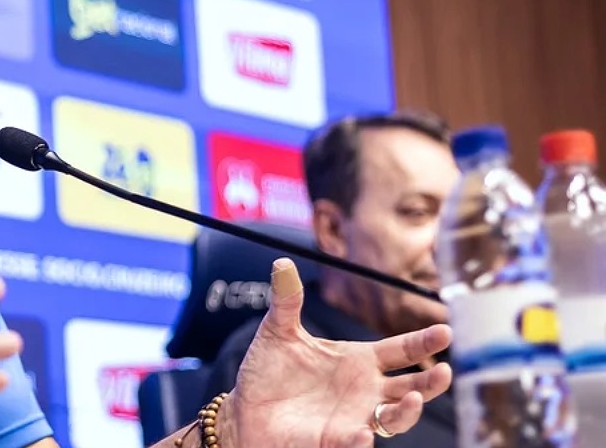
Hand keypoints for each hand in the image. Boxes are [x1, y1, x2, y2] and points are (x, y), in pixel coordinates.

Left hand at [221, 258, 451, 447]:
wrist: (244, 408)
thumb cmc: (268, 371)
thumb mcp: (278, 331)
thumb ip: (287, 299)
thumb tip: (282, 261)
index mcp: (358, 360)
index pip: (401, 350)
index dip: (424, 341)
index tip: (445, 330)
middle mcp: (364, 390)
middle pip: (411, 386)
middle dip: (431, 382)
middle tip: (446, 371)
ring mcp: (353, 416)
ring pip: (394, 419)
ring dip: (407, 411)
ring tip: (412, 398)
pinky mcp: (333, 439)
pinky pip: (355, 442)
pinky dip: (361, 440)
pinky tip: (363, 433)